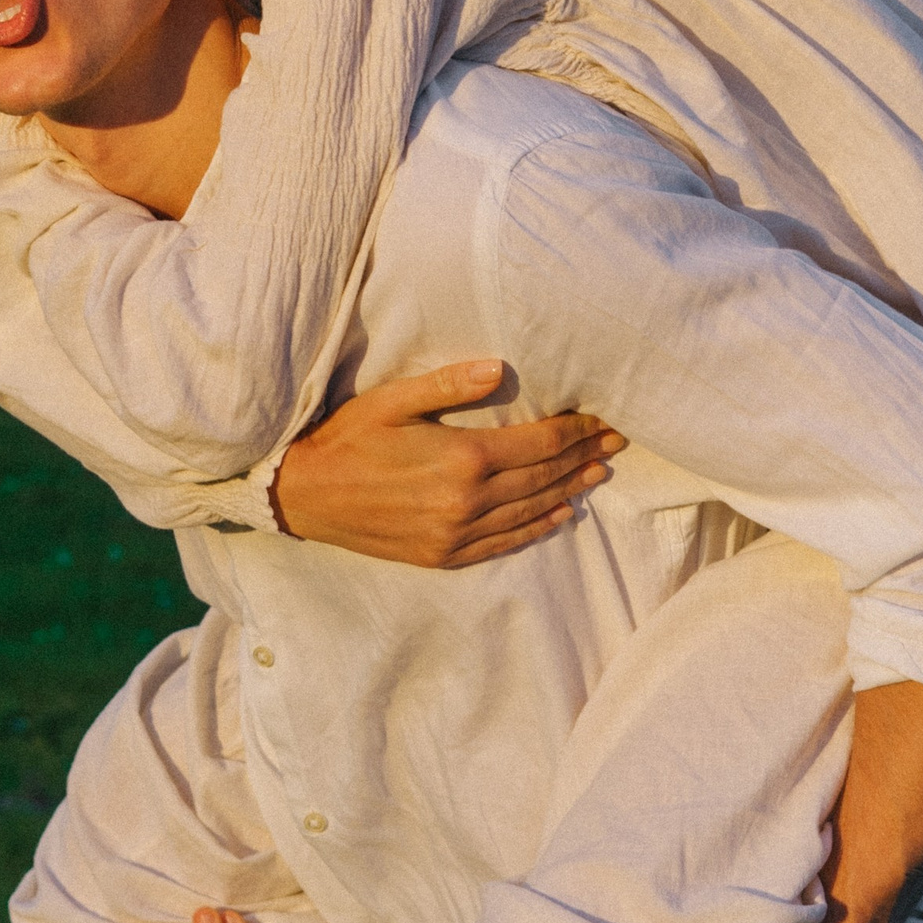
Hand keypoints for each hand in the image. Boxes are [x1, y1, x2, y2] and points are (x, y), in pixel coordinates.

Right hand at [271, 360, 623, 568]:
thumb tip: (500, 368)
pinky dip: (538, 528)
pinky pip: (505, 543)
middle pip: (544, 476)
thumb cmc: (348, 438)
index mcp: (462, 458)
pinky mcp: (444, 554)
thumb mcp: (393, 399)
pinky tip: (562, 515)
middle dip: (584, 456)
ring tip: (600, 472)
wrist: (306, 495)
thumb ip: (449, 384)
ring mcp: (457, 533)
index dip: (578, 430)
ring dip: (570, 490)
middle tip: (617, 441)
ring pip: (531, 510)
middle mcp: (467, 501)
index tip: (604, 417)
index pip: (540, 443)